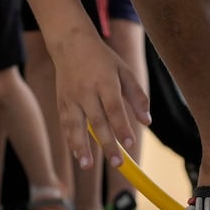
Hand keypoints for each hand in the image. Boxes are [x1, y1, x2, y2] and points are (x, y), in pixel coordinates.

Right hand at [50, 31, 151, 170]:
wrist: (70, 43)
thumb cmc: (102, 59)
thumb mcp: (124, 70)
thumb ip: (137, 96)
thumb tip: (147, 122)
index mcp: (105, 82)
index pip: (115, 108)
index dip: (122, 127)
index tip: (131, 144)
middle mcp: (86, 91)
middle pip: (97, 121)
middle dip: (107, 144)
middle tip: (117, 163)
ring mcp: (71, 97)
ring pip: (76, 126)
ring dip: (81, 147)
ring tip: (87, 166)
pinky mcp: (61, 102)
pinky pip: (66, 124)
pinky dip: (71, 140)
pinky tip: (78, 155)